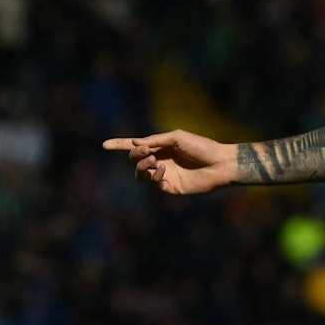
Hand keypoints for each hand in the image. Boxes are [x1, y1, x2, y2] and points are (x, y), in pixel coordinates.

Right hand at [103, 130, 235, 194]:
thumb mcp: (177, 137)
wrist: (219, 163)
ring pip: (140, 174)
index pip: (137, 146)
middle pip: (135, 159)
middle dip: (135, 155)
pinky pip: (153, 182)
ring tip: (152, 160)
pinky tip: (163, 170)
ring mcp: (165, 174)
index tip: (105, 145)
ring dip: (141, 166)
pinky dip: (154, 175)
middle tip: (146, 151)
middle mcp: (161, 160)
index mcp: (162, 147)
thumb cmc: (202, 146)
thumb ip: (156, 140)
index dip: (120, 145)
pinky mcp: (170, 187)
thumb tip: (134, 143)